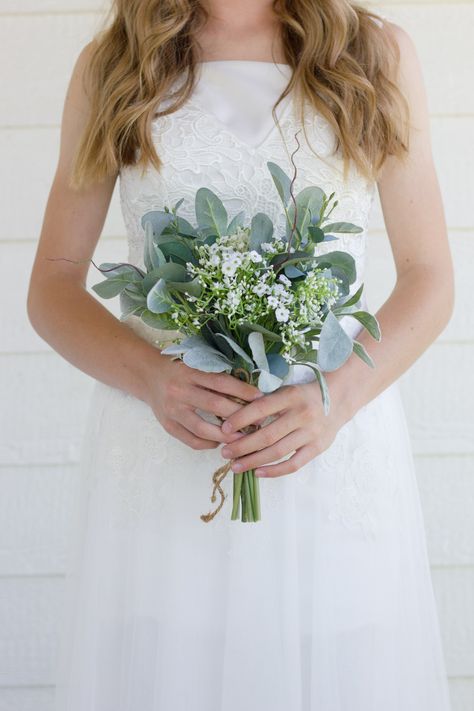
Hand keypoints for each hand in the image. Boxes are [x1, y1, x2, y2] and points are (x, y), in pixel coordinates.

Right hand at [146, 353, 262, 449]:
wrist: (149, 377)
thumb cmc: (179, 371)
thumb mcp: (196, 367)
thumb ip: (216, 378)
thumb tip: (248, 393)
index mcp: (189, 373)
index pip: (221, 382)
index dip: (242, 391)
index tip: (260, 398)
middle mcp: (180, 391)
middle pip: (214, 405)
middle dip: (239, 416)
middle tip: (257, 422)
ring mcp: (172, 411)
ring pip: (203, 428)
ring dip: (226, 435)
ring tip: (242, 438)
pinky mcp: (168, 426)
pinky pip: (191, 441)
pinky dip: (208, 444)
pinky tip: (220, 441)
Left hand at [219, 381, 348, 476]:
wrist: (339, 399)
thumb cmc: (304, 395)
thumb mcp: (286, 390)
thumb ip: (267, 403)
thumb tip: (236, 419)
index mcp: (291, 396)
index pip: (261, 409)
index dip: (240, 419)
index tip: (224, 429)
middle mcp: (302, 414)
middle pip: (267, 435)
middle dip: (242, 446)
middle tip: (225, 452)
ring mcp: (311, 433)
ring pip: (277, 452)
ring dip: (253, 461)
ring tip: (235, 466)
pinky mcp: (318, 448)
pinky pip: (294, 464)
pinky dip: (275, 471)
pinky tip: (258, 473)